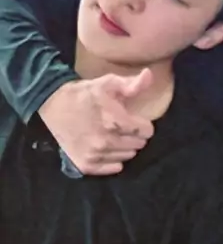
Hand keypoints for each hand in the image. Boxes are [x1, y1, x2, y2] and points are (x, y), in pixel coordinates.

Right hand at [39, 68, 154, 175]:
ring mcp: (95, 155)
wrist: (53, 104)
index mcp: (115, 121)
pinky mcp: (86, 165)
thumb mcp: (108, 83)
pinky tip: (105, 147)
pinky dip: (113, 159)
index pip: (147, 132)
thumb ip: (132, 84)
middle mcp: (106, 142)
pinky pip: (114, 168)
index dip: (142, 123)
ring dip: (123, 147)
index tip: (133, 119)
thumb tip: (149, 75)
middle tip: (121, 126)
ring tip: (112, 135)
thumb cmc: (84, 93)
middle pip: (138, 145)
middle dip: (133, 135)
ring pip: (127, 156)